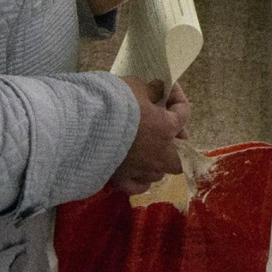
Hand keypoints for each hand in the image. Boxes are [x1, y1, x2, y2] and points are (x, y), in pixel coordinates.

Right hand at [110, 79, 190, 194]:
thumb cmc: (116, 102)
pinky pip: (138, 186)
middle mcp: (159, 155)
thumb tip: (159, 89)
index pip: (183, 113)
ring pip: (159, 172)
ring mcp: (141, 170)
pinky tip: (138, 172)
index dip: (177, 97)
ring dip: (158, 161)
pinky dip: (141, 180)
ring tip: (150, 149)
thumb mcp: (138, 85)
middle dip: (177, 143)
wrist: (87, 123)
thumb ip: (152, 89)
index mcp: (167, 129)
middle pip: (180, 156)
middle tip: (169, 128)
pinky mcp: (121, 180)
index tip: (166, 88)